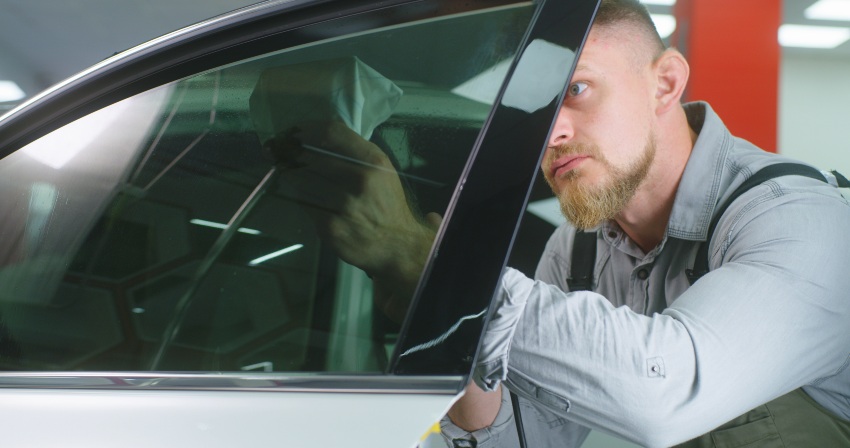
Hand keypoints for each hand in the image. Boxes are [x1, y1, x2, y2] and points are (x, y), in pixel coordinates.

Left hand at [273, 121, 438, 301]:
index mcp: (374, 162)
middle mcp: (360, 181)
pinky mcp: (329, 227)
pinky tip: (301, 193)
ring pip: (302, 180)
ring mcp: (343, 205)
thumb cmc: (386, 204)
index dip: (305, 129)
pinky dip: (299, 196)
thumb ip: (355, 151)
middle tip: (277, 150)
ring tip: (284, 169)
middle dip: (289, 153)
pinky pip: (304, 204)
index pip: (331, 133)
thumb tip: (318, 134)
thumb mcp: (382, 170)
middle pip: (310, 156)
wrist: (397, 245)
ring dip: (289, 174)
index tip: (292, 131)